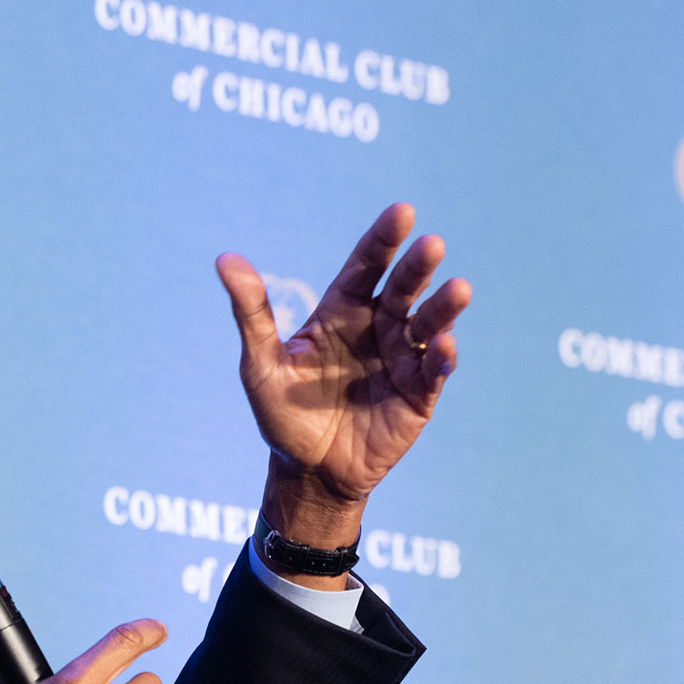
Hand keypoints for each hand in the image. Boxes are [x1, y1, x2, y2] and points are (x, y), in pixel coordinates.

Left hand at [216, 203, 470, 550]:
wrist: (308, 472)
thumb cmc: (282, 414)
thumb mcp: (260, 365)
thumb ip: (251, 313)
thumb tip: (224, 260)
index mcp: (342, 311)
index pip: (366, 266)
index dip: (383, 239)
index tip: (401, 212)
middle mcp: (378, 327)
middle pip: (403, 288)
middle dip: (418, 266)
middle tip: (432, 244)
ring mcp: (402, 359)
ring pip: (428, 324)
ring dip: (444, 307)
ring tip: (459, 289)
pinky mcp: (419, 393)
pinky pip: (435, 370)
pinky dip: (443, 357)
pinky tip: (444, 346)